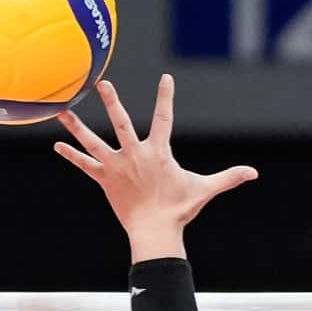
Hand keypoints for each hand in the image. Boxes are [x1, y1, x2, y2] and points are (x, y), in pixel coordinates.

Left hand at [54, 75, 257, 260]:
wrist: (154, 232)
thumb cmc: (178, 210)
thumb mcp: (204, 189)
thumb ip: (228, 177)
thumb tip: (254, 173)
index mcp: (158, 152)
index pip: (164, 118)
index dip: (166, 97)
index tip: (166, 78)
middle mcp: (135, 155)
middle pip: (121, 123)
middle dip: (112, 102)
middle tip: (102, 83)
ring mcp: (116, 166)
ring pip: (93, 142)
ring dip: (77, 126)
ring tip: (63, 111)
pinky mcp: (104, 180)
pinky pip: (85, 165)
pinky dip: (71, 156)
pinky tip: (57, 145)